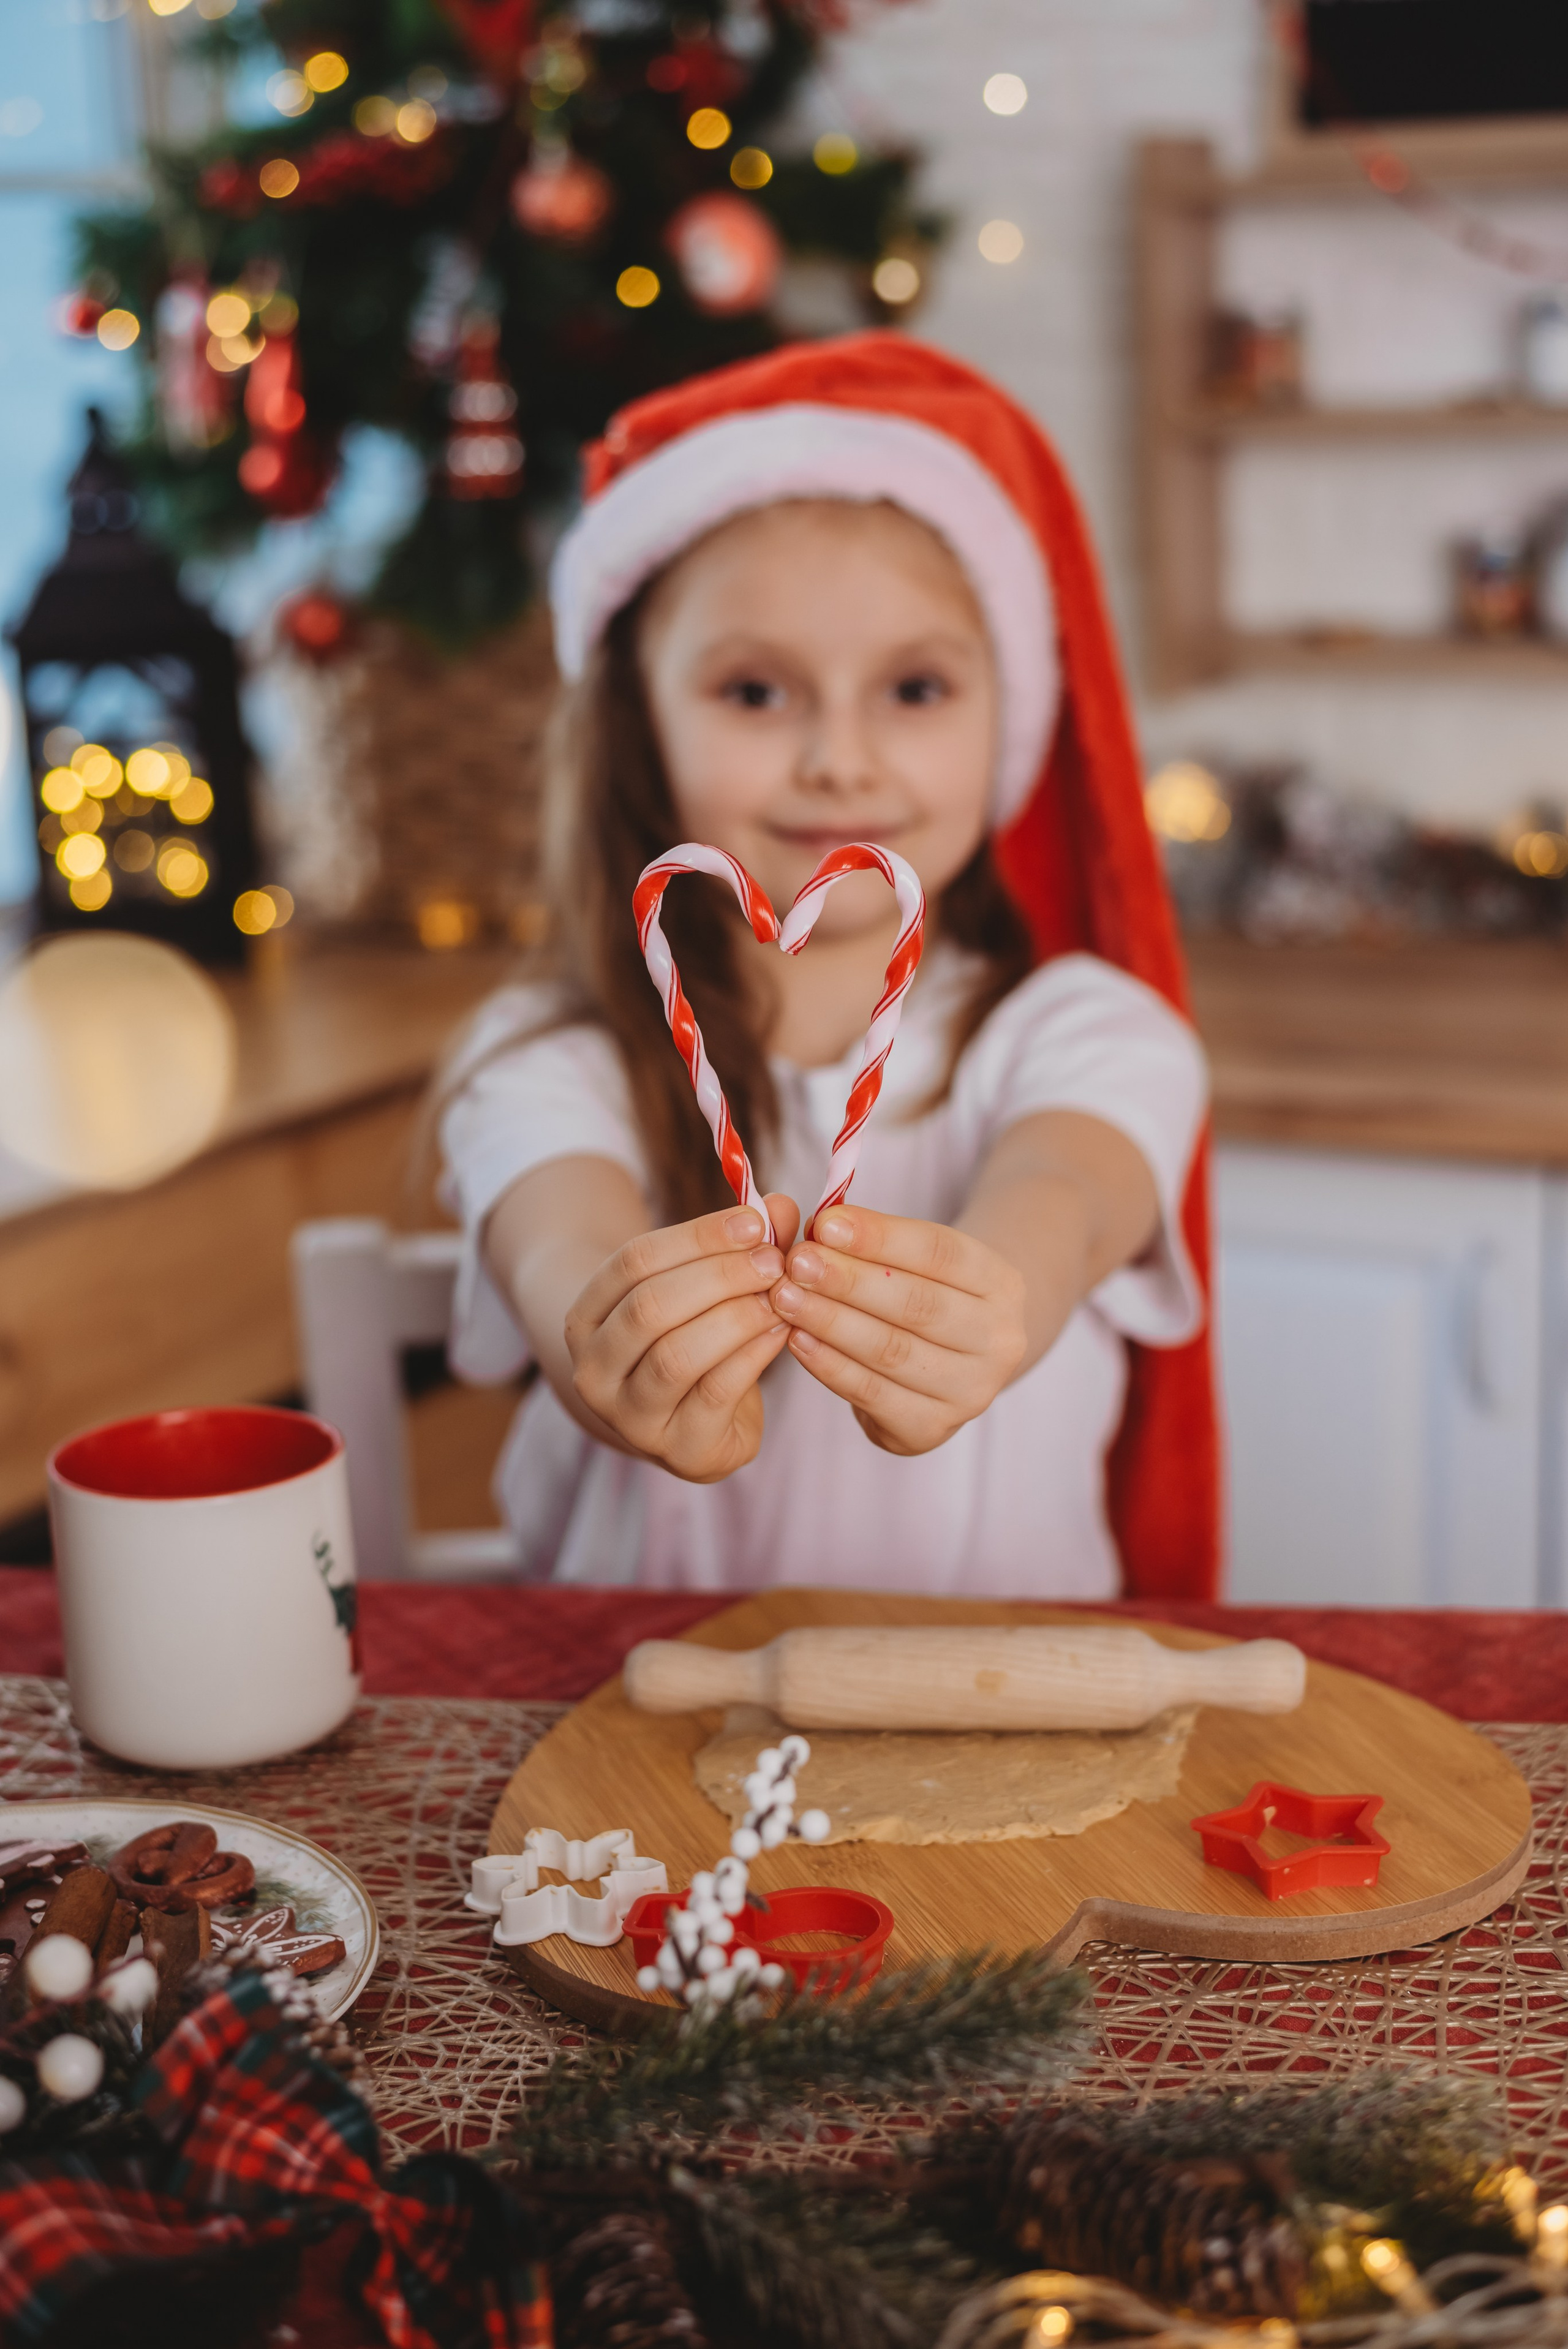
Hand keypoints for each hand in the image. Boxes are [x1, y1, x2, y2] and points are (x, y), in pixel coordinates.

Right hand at [565, 1194, 800, 1481]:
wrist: (685, 1425)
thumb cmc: (691, 1340)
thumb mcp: (701, 1290)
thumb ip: (740, 1249)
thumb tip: (783, 1207)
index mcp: (584, 1318)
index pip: (634, 1262)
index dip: (697, 1237)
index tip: (754, 1221)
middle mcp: (593, 1370)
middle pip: (650, 1308)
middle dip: (719, 1277)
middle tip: (774, 1261)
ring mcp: (629, 1417)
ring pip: (678, 1355)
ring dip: (737, 1317)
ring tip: (781, 1295)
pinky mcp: (676, 1450)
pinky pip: (715, 1393)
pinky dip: (753, 1354)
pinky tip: (781, 1331)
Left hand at [771, 1205, 1026, 1455]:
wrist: (946, 1365)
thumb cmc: (923, 1298)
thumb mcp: (917, 1264)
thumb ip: (875, 1244)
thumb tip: (821, 1227)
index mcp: (1001, 1284)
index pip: (940, 1252)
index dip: (880, 1237)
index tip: (826, 1224)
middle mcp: (998, 1340)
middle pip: (916, 1304)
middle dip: (848, 1281)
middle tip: (797, 1262)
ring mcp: (971, 1391)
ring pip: (891, 1351)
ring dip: (830, 1321)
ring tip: (785, 1296)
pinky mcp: (931, 1428)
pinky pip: (871, 1394)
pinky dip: (829, 1364)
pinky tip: (797, 1339)